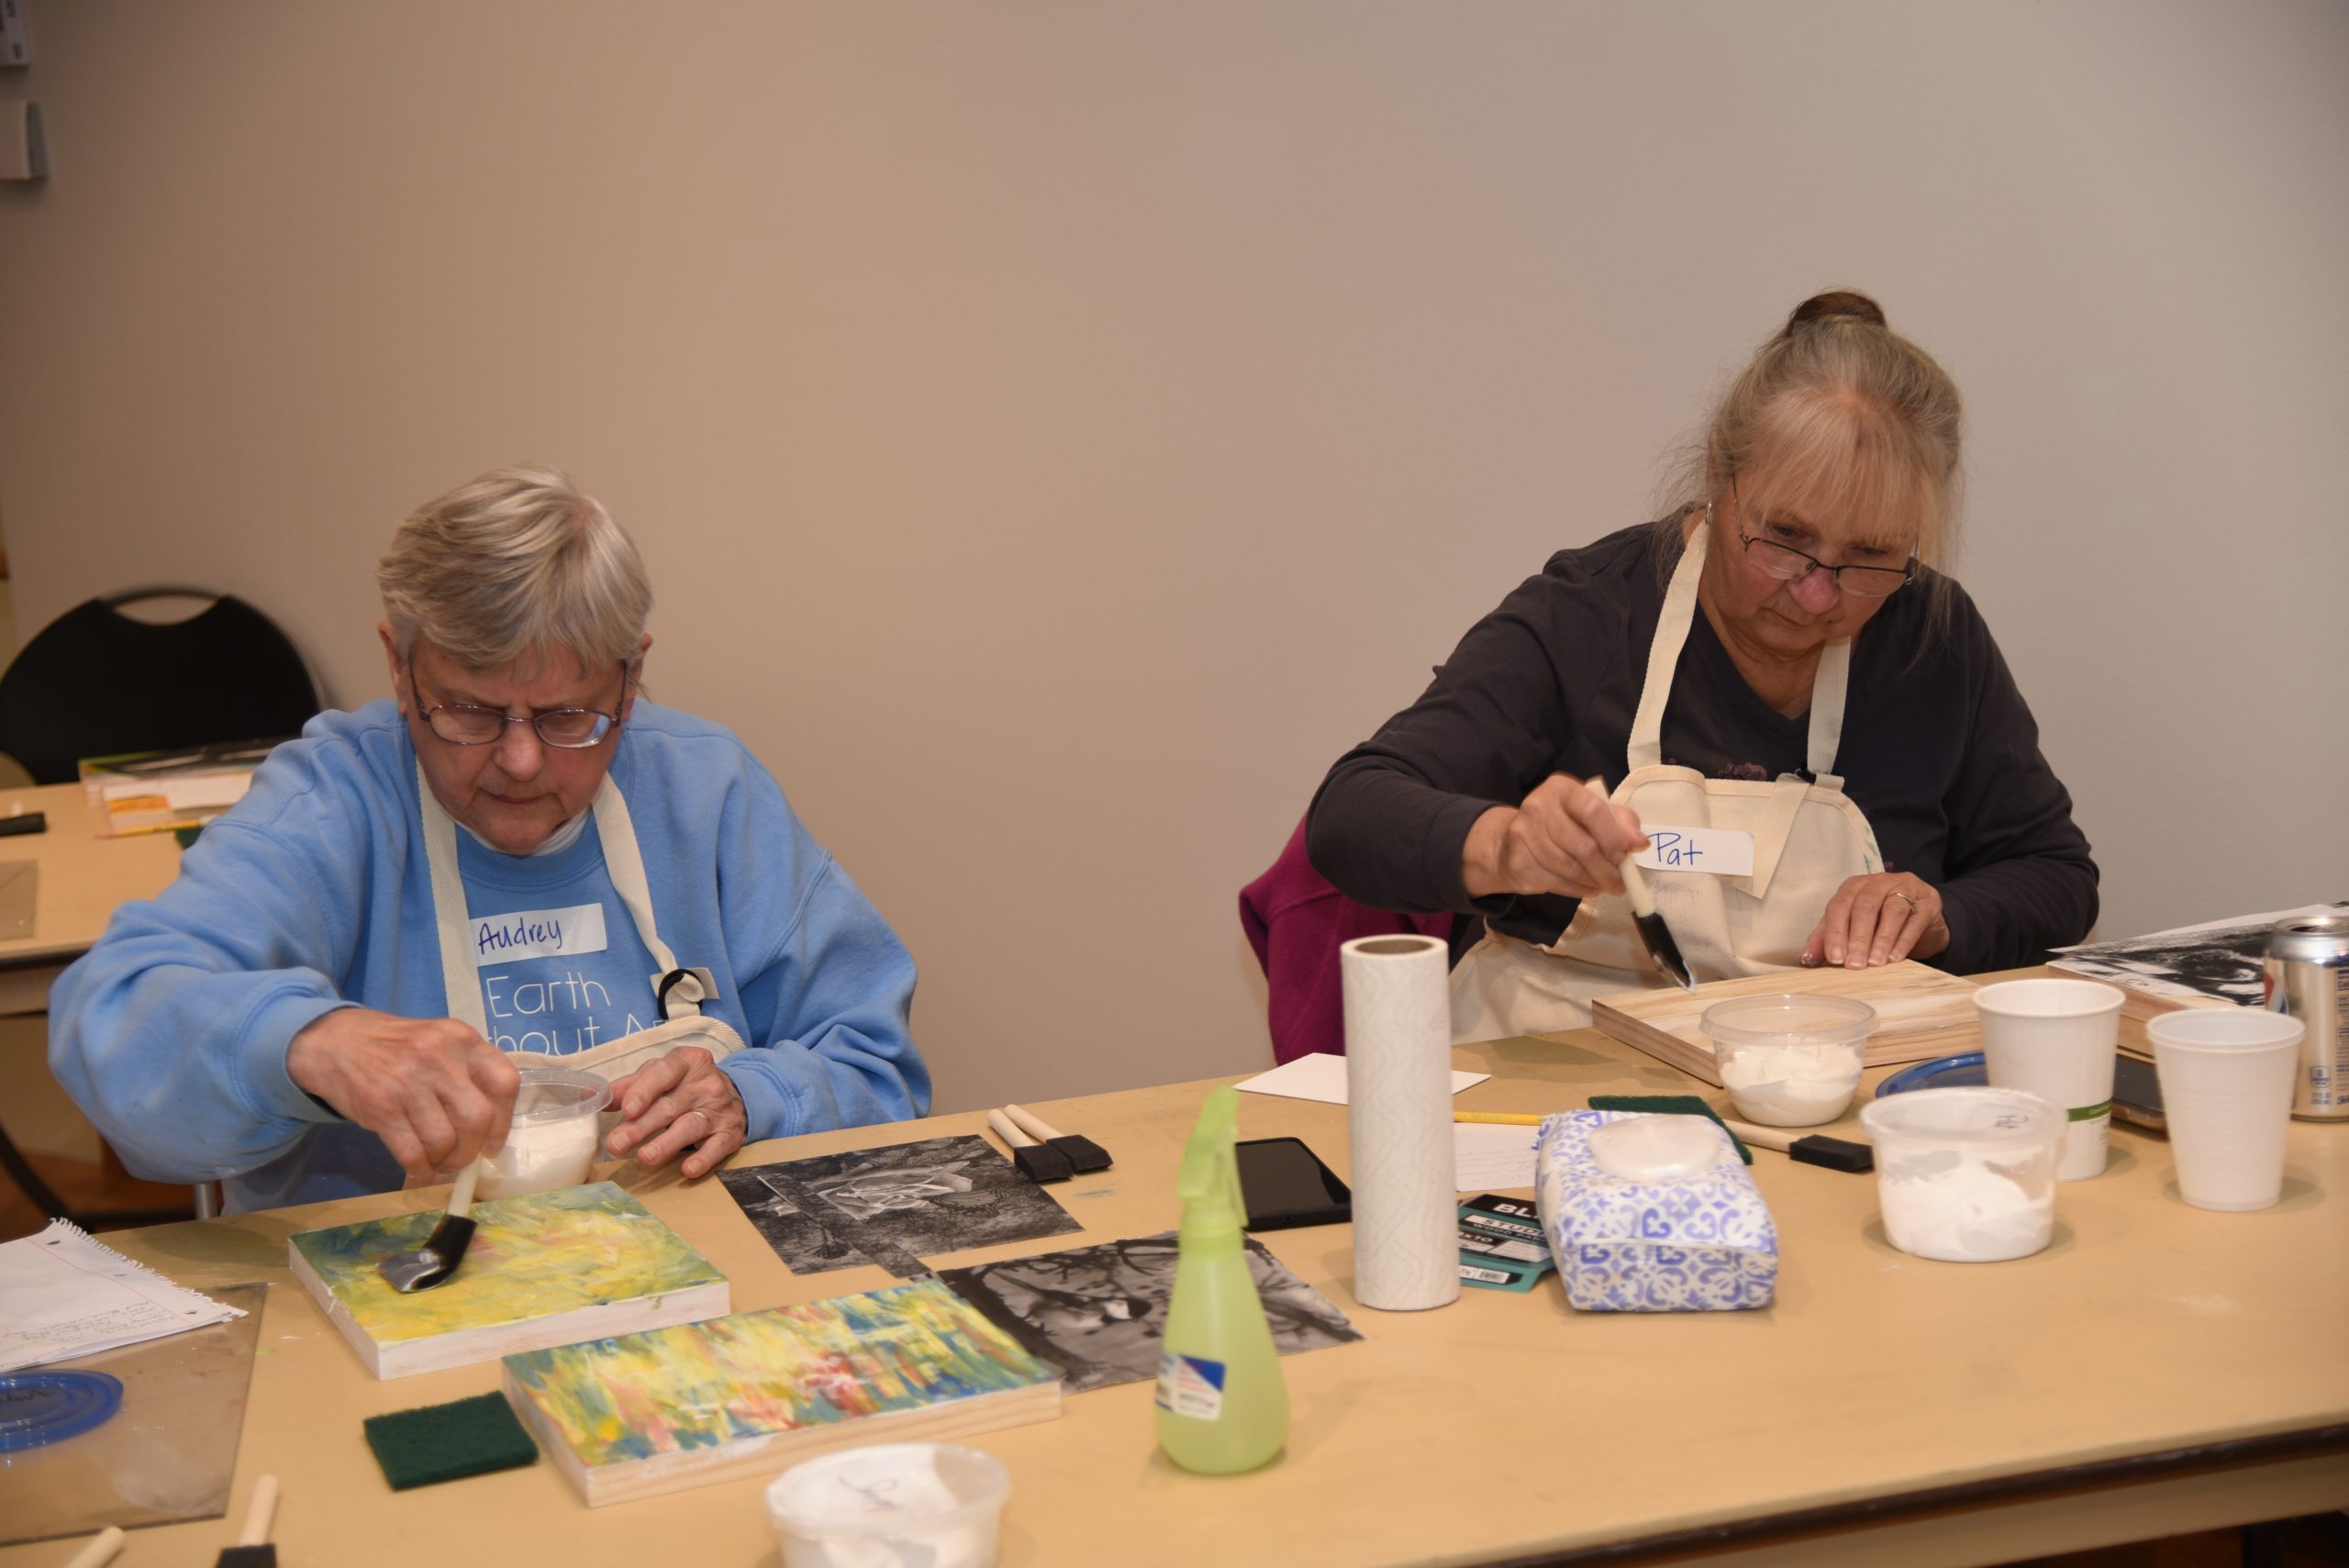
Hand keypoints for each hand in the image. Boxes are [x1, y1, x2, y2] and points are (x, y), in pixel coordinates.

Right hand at [285, 1008, 519, 1183]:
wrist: (334, 1042)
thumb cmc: (397, 1046)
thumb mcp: (439, 1042)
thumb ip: (468, 1071)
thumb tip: (491, 1127)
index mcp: (462, 1039)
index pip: (505, 1082)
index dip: (505, 1120)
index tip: (492, 1142)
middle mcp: (439, 1058)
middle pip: (478, 1118)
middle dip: (473, 1149)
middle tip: (463, 1158)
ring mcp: (408, 1082)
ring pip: (444, 1140)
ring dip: (446, 1162)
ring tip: (439, 1161)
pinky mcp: (380, 1107)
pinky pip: (412, 1152)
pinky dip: (421, 1170)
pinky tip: (420, 1170)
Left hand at [604, 1048, 745, 1178]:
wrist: (739, 1095)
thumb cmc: (687, 1085)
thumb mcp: (662, 1076)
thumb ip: (630, 1086)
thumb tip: (593, 1096)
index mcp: (688, 1062)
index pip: (665, 1072)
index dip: (644, 1091)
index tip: (627, 1110)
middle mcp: (705, 1084)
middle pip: (670, 1105)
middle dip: (642, 1126)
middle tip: (616, 1144)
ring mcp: (720, 1110)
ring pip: (690, 1126)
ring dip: (666, 1143)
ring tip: (644, 1158)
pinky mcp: (731, 1134)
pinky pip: (717, 1147)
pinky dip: (703, 1159)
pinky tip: (687, 1169)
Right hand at [1461, 774, 1647, 900]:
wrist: (1509, 843)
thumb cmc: (1561, 824)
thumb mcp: (1592, 813)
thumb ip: (1620, 822)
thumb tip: (1640, 843)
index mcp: (1560, 788)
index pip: (1593, 809)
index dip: (1613, 836)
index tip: (1625, 856)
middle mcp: (1538, 806)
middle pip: (1583, 845)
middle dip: (1607, 869)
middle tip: (1621, 882)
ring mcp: (1524, 835)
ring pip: (1571, 868)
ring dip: (1594, 882)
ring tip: (1605, 886)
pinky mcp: (1518, 862)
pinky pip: (1557, 883)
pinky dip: (1578, 890)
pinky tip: (1588, 888)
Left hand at [1804, 873, 1949, 968]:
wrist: (1923, 920)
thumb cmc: (1881, 923)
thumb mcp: (1853, 927)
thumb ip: (1829, 938)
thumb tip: (1807, 960)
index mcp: (1854, 886)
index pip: (1839, 905)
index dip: (1835, 932)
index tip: (1834, 958)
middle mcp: (1878, 882)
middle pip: (1865, 906)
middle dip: (1858, 937)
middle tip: (1854, 965)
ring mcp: (1905, 888)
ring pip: (1892, 910)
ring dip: (1882, 939)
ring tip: (1875, 963)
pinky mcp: (1928, 901)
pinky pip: (1915, 919)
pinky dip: (1904, 940)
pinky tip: (1895, 958)